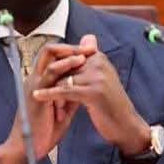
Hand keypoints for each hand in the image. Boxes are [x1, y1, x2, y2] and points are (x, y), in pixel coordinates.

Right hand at [0, 43, 87, 163]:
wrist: (28, 148)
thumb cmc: (44, 130)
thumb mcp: (62, 109)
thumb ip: (71, 95)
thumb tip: (84, 87)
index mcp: (41, 82)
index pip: (53, 58)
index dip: (71, 52)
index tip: (89, 52)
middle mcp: (36, 78)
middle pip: (49, 51)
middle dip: (70, 46)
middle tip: (88, 47)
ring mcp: (35, 84)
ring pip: (48, 56)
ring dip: (68, 52)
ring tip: (85, 52)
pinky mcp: (36, 93)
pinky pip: (49, 73)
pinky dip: (64, 65)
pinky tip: (77, 63)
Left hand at [32, 35, 150, 157]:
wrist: (126, 126)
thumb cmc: (110, 104)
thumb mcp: (99, 78)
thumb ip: (89, 61)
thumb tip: (87, 37)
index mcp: (98, 58)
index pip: (67, 55)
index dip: (56, 69)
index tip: (48, 81)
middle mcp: (98, 63)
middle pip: (63, 66)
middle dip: (52, 81)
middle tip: (44, 95)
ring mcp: (96, 77)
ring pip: (62, 79)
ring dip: (52, 93)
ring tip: (50, 106)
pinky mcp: (93, 92)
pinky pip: (65, 91)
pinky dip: (49, 94)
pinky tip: (37, 96)